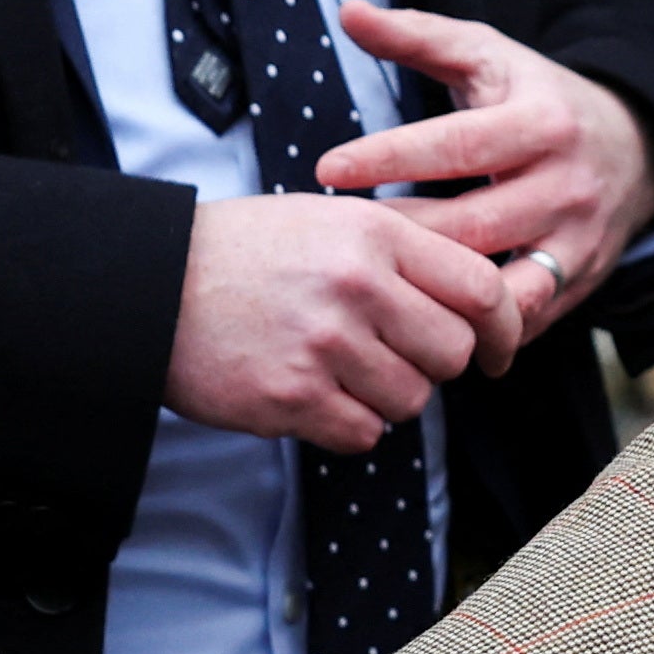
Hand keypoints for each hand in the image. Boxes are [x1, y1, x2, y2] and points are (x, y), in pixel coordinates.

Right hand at [165, 191, 523, 448]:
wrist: (150, 283)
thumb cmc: (245, 252)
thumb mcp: (329, 219)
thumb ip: (403, 250)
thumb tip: (481, 296)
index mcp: (374, 233)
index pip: (480, 288)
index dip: (503, 329)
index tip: (495, 352)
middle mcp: (357, 285)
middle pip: (451, 353)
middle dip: (430, 364)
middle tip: (390, 355)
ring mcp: (325, 344)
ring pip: (410, 401)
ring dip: (384, 397)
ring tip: (337, 369)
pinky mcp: (292, 397)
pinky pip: (363, 434)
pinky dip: (346, 425)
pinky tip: (310, 393)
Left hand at [318, 4, 653, 353]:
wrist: (633, 148)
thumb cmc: (535, 97)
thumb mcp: (487, 55)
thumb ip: (417, 35)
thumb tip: (349, 9)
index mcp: (541, 123)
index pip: (457, 145)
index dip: (389, 158)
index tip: (328, 169)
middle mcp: (566, 185)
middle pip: (474, 225)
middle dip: (403, 235)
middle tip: (339, 239)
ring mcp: (578, 240)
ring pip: (501, 285)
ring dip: (438, 293)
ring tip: (380, 287)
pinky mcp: (582, 282)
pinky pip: (525, 319)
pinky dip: (477, 329)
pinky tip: (423, 327)